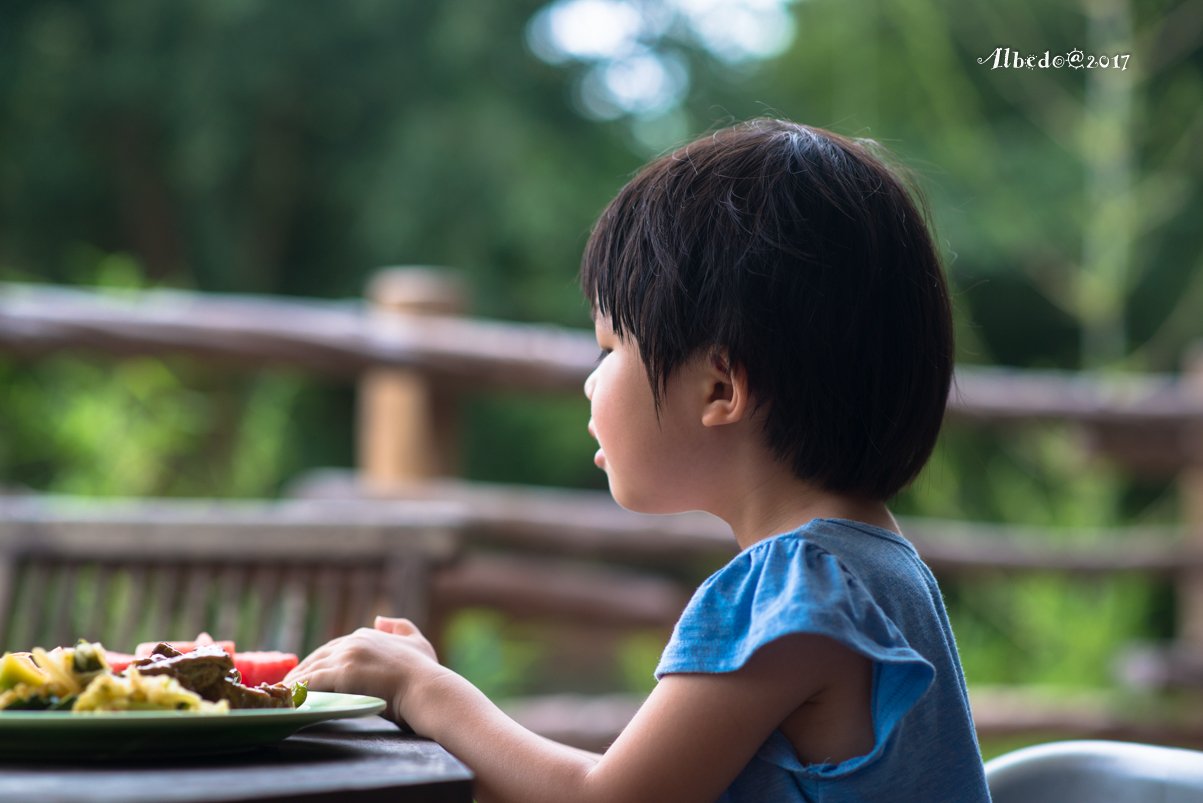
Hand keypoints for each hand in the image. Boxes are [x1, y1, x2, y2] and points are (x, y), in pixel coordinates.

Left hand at [284, 616, 441, 725]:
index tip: (308, 672)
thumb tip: (379, 618)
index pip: (334, 648)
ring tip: (281, 695)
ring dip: (294, 682)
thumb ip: (399, 627)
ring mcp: (348, 656)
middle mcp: (355, 641)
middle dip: (303, 671)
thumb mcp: (418, 642)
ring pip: (312, 669)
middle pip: (318, 657)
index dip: (320, 661)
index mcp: (368, 634)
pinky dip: (298, 690)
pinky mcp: (343, 673)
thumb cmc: (425, 672)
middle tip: (288, 686)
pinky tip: (289, 699)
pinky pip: (312, 682)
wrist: (428, 689)